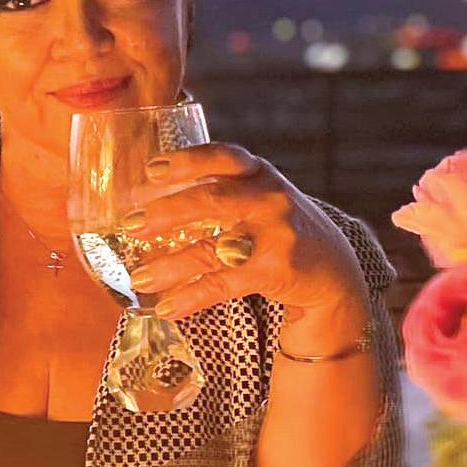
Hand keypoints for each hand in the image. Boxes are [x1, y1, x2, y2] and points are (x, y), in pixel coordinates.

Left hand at [125, 143, 367, 322]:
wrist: (334, 273)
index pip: (223, 157)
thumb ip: (219, 192)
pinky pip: (224, 283)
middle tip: (131, 225)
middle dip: (167, 213)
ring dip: (170, 265)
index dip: (187, 161)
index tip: (152, 171)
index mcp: (260, 174)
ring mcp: (277, 234)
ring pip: (213, 247)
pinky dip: (192, 297)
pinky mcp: (277, 270)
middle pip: (212, 200)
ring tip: (139, 278)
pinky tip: (167, 308)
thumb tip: (147, 203)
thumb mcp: (259, 199)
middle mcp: (270, 198)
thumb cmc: (280, 231)